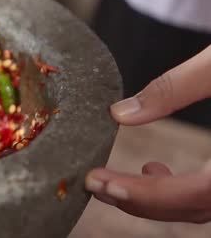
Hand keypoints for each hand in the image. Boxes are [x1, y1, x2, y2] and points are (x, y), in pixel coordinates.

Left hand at [85, 45, 210, 222]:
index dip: (142, 194)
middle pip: (195, 208)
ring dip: (156, 199)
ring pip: (204, 206)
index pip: (193, 193)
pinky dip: (180, 190)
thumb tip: (120, 113)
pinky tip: (153, 169)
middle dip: (139, 200)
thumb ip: (175, 87)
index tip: (99, 181)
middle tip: (95, 183)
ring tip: (114, 181)